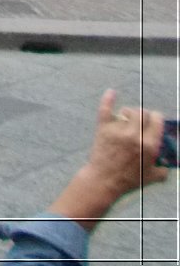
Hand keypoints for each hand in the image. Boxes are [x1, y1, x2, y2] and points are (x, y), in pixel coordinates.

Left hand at [47, 89, 169, 229]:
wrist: (104, 180)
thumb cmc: (130, 180)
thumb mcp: (154, 176)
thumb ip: (165, 168)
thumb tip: (170, 162)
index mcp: (150, 145)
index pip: (157, 121)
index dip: (157, 118)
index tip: (156, 119)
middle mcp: (135, 136)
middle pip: (143, 113)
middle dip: (144, 114)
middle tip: (141, 120)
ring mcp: (118, 131)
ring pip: (127, 111)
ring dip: (129, 112)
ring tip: (127, 117)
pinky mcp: (103, 129)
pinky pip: (105, 109)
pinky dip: (108, 99)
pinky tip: (111, 92)